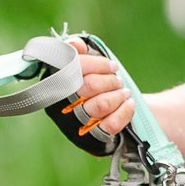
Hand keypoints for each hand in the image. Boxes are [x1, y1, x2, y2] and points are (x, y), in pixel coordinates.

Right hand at [52, 40, 130, 155]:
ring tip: (124, 92)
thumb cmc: (96, 86)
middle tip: (118, 81)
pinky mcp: (92, 140)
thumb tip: (76, 45)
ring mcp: (76, 126)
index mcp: (54, 85)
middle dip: (110, 80)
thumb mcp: (87, 66)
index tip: (112, 66)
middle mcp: (60, 107)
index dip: (98, 64)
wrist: (112, 114)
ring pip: (101, 105)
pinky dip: (125, 111)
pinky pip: (111, 124)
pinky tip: (129, 103)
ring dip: (118, 95)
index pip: (76, 69)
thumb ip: (78, 51)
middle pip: (89, 86)